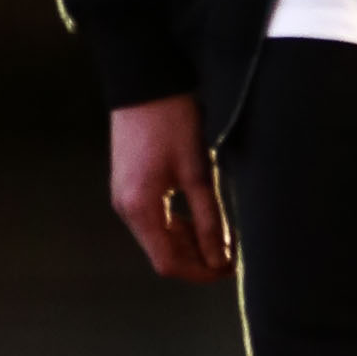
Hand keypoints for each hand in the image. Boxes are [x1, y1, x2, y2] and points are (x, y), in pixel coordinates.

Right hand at [110, 94, 230, 280]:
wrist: (145, 82)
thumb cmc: (173, 121)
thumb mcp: (198, 171)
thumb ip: (210, 219)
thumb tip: (220, 258)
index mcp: (140, 208)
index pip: (168, 263)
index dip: (200, 272)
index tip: (229, 269)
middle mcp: (125, 208)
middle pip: (162, 254)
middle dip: (198, 259)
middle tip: (232, 253)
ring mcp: (124, 197)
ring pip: (158, 238)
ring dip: (190, 243)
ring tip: (222, 233)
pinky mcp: (129, 186)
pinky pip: (154, 220)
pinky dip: (178, 226)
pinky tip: (201, 215)